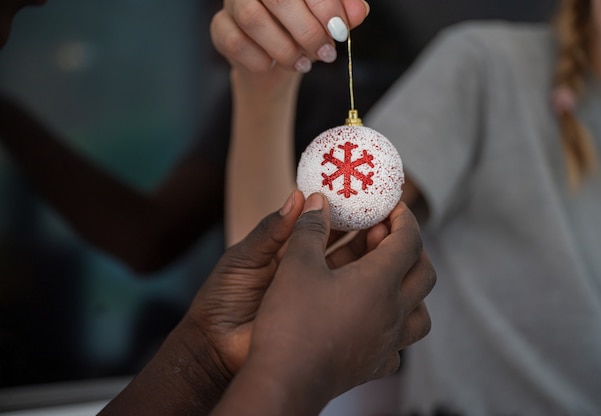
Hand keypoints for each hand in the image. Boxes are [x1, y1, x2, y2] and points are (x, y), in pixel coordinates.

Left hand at [181, 190, 390, 388]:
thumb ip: (270, 230)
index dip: (339, 212)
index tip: (359, 195)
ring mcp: (317, 297)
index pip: (320, 227)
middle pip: (343, 247)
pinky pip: (348, 300)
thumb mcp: (244, 258)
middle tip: (382, 213)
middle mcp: (308, 273)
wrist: (213, 348)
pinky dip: (366, 285)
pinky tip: (380, 271)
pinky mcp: (323, 319)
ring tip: (385, 234)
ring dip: (370, 252)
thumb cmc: (221, 300)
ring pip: (352, 272)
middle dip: (363, 229)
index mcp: (288, 253)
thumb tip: (298, 196)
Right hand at [210, 0, 369, 71]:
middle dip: (307, 29)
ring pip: (252, 18)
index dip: (325, 5)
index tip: (340, 31)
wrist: (277, 62)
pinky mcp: (220, 28)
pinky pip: (236, 42)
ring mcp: (233, 2)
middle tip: (326, 53)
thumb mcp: (331, 22)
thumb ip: (346, 12)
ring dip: (283, 47)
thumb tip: (359, 12)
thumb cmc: (304, 31)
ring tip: (303, 64)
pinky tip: (273, 65)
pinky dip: (260, 60)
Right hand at [243, 192, 434, 401]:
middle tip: (388, 236)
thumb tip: (318, 201)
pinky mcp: (375, 365)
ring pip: (421, 312)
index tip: (392, 206)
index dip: (404, 217)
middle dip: (412, 248)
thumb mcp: (296, 265)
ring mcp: (388, 343)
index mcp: (380, 283)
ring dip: (412, 289)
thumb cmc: (291, 321)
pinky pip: (400, 344)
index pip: (409, 240)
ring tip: (388, 278)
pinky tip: (374, 322)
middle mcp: (394, 313)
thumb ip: (310, 229)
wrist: (285, 382)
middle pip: (425, 273)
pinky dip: (395, 327)